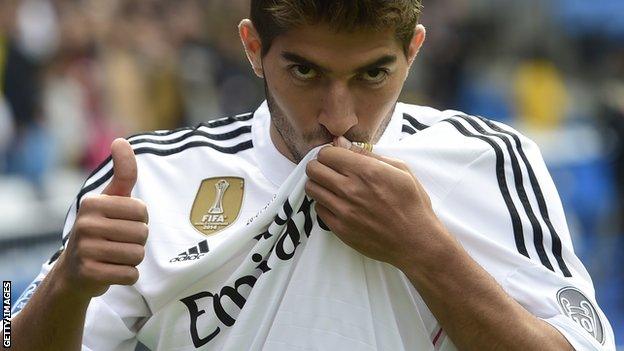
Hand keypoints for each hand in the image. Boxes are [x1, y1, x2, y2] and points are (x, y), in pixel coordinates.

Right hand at [55, 138, 148, 298]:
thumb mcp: (111, 200)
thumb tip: (120, 140)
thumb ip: (123, 173)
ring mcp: (84, 249)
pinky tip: (112, 271)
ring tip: (115, 256)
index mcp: (92, 203)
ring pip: (138, 255)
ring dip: (133, 259)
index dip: (140, 220)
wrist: (75, 271)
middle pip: (142, 234)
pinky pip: (130, 275)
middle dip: (137, 241)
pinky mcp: (89, 273)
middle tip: (118, 242)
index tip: (122, 222)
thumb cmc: (101, 229)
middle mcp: (85, 223)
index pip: (142, 211)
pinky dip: (127, 275)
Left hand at [304, 137, 450, 269]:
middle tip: (330, 171)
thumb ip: (367, 154)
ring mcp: (343, 210)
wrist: (416, 241)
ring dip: (319, 184)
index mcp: (366, 170)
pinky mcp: (340, 228)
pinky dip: (325, 204)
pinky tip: (338, 204)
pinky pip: (318, 209)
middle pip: (313, 169)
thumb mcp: (400, 169)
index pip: (327, 153)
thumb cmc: (412, 203)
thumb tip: (342, 143)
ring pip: (312, 188)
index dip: (330, 153)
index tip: (336, 158)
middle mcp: (350, 189)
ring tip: (332, 187)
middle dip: (319, 166)